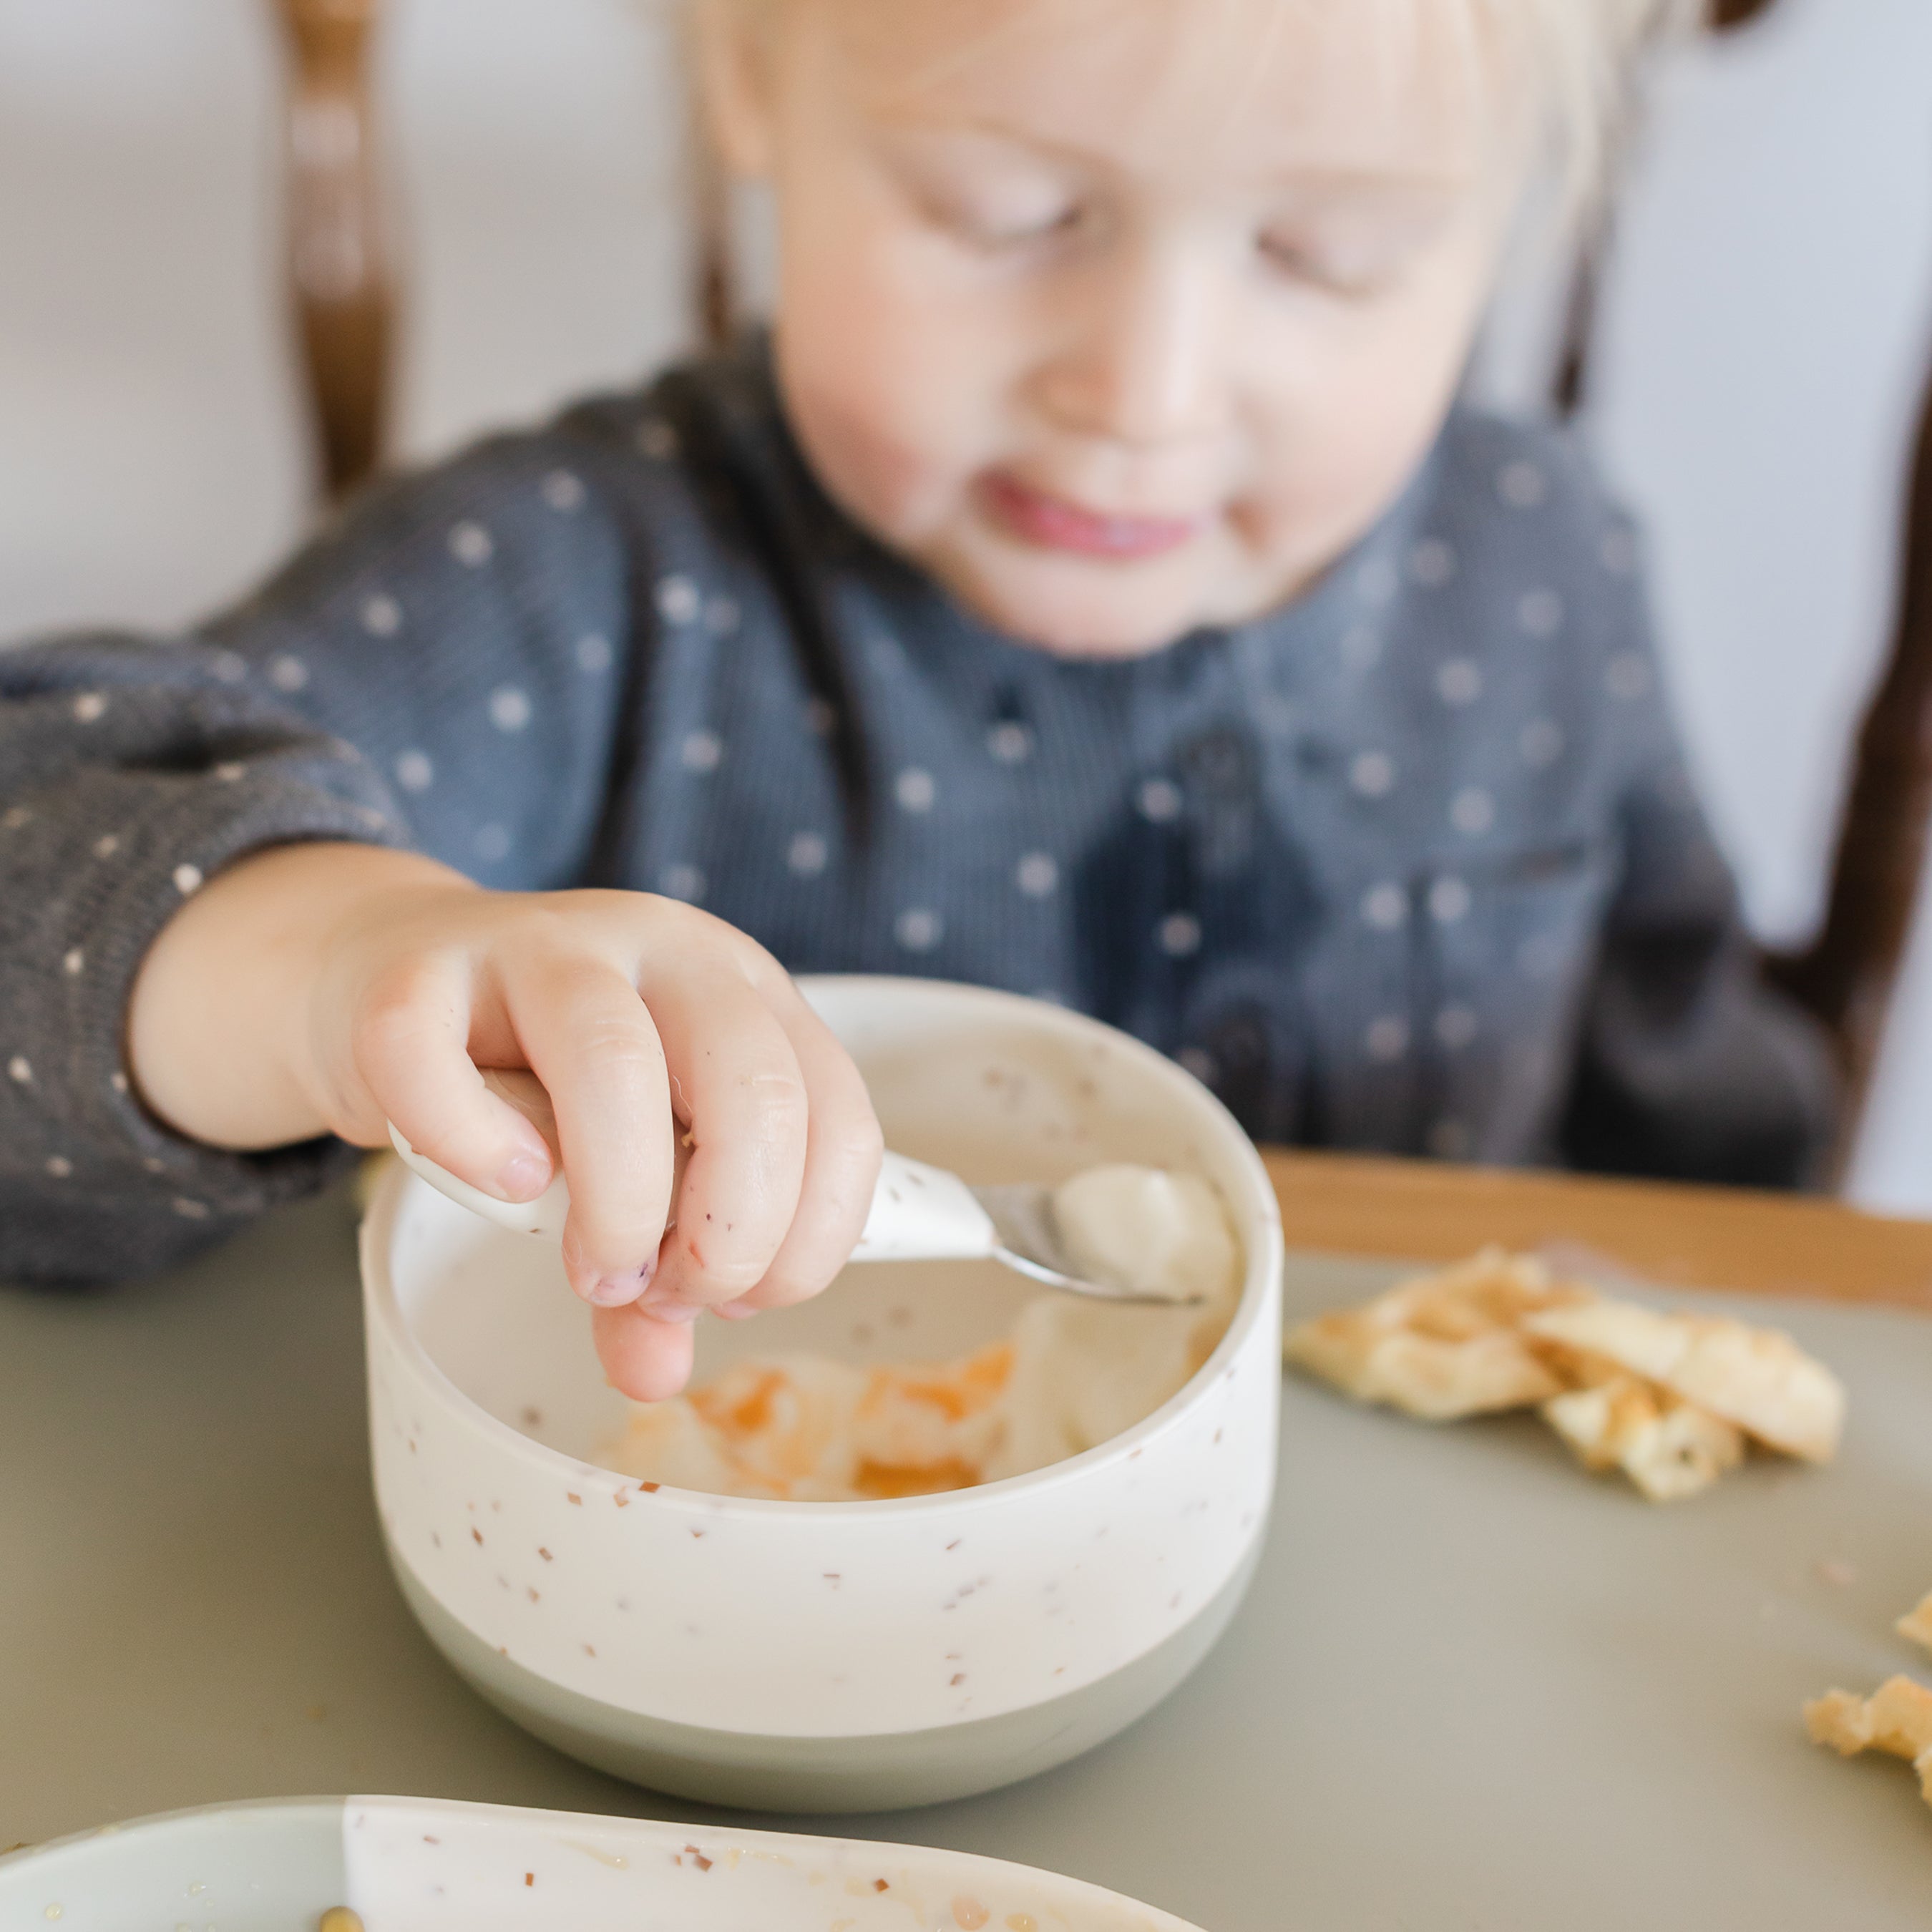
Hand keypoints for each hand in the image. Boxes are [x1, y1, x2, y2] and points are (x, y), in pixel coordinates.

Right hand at [128, 844, 882, 1398]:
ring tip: (595, 1271)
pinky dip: (473, 1140)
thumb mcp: (626, 1164)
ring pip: (614, 1062)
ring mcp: (543, 945)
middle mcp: (666, 952)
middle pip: (753, 1088)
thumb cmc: (531, 1078)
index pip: (836, 1114)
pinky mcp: (422, 966)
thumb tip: (655, 1372)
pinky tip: (499, 1179)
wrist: (382, 977)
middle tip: (668, 1294)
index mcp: (745, 993)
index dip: (809, 1232)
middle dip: (729, 1232)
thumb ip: (655, 1267)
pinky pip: (438, 1053)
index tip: (738, 1297)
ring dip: (620, 1202)